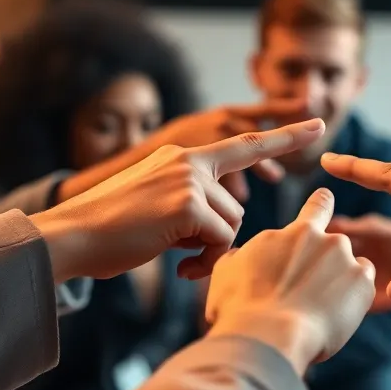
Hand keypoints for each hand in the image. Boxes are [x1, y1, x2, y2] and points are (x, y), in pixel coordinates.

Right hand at [34, 119, 324, 282]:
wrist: (71, 237)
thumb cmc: (112, 231)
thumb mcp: (158, 206)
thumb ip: (194, 204)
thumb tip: (225, 231)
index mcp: (184, 156)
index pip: (245, 144)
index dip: (285, 137)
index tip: (319, 123)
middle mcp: (189, 160)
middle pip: (237, 208)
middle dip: (218, 239)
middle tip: (187, 256)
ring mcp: (189, 179)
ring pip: (232, 226)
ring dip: (209, 251)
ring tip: (173, 255)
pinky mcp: (188, 204)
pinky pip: (220, 241)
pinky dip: (204, 262)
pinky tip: (176, 266)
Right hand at [206, 189, 375, 373]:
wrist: (265, 335)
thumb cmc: (240, 307)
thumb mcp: (227, 271)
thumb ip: (242, 257)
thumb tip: (242, 256)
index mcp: (294, 234)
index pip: (317, 207)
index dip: (323, 202)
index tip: (327, 197)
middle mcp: (325, 239)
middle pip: (334, 247)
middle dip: (326, 266)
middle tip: (309, 292)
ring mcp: (346, 259)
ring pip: (352, 267)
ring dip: (341, 283)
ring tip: (318, 310)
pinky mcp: (363, 283)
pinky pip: (364, 288)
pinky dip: (354, 300)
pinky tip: (332, 317)